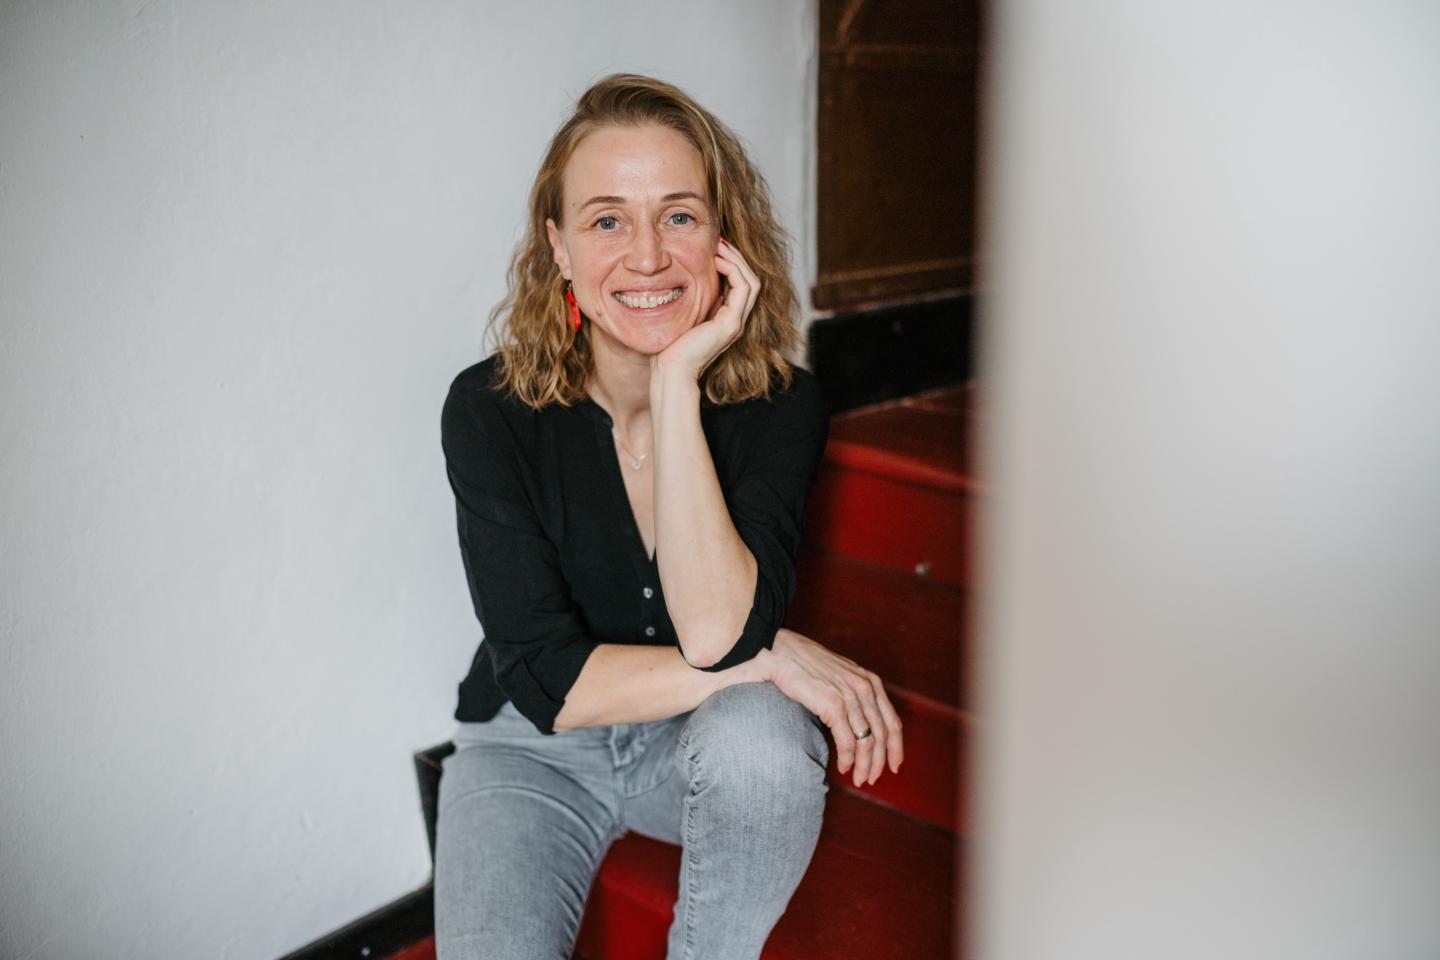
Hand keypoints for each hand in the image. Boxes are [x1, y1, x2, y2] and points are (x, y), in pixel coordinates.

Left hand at [653, 238, 759, 381]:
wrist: (671, 370)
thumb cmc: (670, 347)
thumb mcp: (683, 316)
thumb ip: (693, 301)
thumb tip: (687, 277)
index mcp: (725, 319)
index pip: (740, 285)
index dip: (732, 263)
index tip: (716, 247)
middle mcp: (735, 321)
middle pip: (750, 280)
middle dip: (737, 257)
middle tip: (720, 240)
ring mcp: (735, 323)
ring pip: (751, 282)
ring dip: (737, 260)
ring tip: (720, 246)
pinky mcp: (731, 324)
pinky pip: (743, 289)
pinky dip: (733, 270)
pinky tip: (717, 260)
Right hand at [755, 628, 903, 786]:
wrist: (780, 650)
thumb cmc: (805, 663)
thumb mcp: (839, 675)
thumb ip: (851, 694)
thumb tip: (856, 722)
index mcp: (870, 682)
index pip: (893, 722)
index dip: (896, 748)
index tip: (894, 766)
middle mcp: (865, 688)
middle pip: (883, 735)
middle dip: (880, 762)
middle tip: (872, 779)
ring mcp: (850, 696)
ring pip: (868, 741)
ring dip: (865, 765)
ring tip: (859, 779)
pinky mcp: (833, 704)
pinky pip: (848, 741)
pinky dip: (847, 758)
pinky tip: (843, 767)